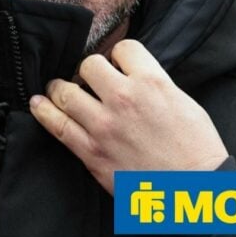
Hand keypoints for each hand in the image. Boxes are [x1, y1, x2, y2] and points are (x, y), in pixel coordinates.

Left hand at [29, 39, 228, 193]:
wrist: (193, 188)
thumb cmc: (196, 148)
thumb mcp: (184, 101)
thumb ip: (156, 85)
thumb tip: (135, 79)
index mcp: (152, 82)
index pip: (124, 48)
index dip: (121, 56)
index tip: (119, 65)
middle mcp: (124, 98)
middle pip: (89, 65)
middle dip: (91, 70)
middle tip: (92, 80)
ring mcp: (104, 125)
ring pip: (66, 91)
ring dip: (62, 88)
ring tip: (60, 89)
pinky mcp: (92, 152)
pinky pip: (58, 126)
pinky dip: (44, 112)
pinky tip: (39, 104)